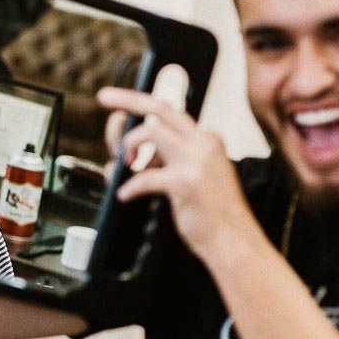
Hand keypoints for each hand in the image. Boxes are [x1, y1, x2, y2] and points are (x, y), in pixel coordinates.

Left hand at [96, 87, 261, 262]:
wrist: (234, 241)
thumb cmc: (213, 214)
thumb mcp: (195, 176)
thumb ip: (166, 161)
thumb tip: (127, 157)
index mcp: (206, 140)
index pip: (169, 112)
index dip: (139, 105)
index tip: (118, 105)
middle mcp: (203, 143)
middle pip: (159, 107)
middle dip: (128, 99)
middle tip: (104, 97)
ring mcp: (196, 161)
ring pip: (150, 132)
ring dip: (129, 146)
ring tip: (124, 167)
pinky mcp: (187, 183)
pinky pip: (145, 177)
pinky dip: (130, 187)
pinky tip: (125, 196)